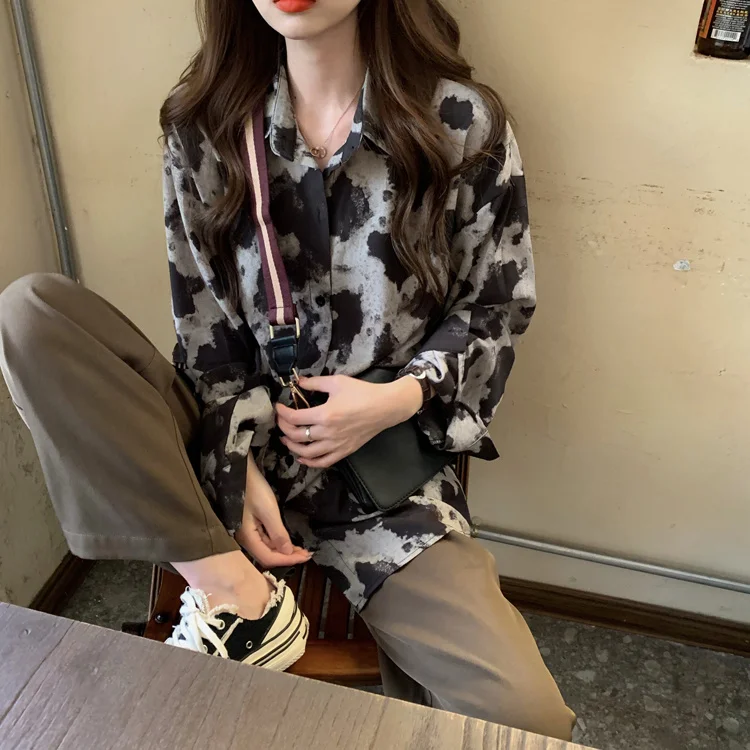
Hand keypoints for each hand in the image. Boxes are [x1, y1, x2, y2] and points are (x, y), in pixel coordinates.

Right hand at [235, 456, 311, 567]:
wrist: (240, 470)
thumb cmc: (253, 488)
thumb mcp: (268, 511)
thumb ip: (277, 533)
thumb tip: (287, 553)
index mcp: (247, 537)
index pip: (269, 558)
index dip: (288, 560)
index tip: (306, 557)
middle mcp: (245, 538)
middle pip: (267, 555)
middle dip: (287, 557)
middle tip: (306, 554)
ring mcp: (246, 532)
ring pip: (266, 548)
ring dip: (283, 550)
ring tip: (300, 549)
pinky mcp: (249, 525)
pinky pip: (264, 539)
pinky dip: (277, 542)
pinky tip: (287, 540)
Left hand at [276, 374, 422, 468]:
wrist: (385, 407)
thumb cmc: (363, 393)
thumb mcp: (337, 382)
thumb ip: (315, 383)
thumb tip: (299, 382)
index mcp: (325, 415)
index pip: (294, 418)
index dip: (282, 413)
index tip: (278, 408)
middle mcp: (328, 433)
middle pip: (297, 436)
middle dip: (284, 428)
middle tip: (281, 421)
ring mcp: (336, 445)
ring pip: (306, 453)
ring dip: (292, 447)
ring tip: (286, 439)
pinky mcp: (344, 451)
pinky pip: (323, 462)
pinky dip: (309, 462)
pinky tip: (301, 457)